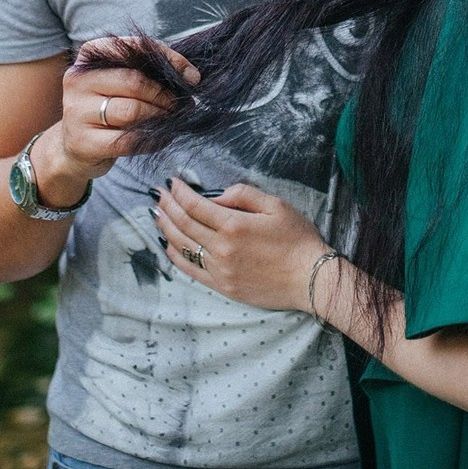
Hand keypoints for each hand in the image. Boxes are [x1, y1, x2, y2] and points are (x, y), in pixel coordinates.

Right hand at [39, 37, 200, 198]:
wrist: (75, 146)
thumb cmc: (107, 105)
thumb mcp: (121, 80)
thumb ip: (150, 70)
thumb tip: (191, 76)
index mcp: (90, 54)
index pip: (135, 48)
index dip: (169, 60)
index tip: (192, 77)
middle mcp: (77, 78)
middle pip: (135, 82)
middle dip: (166, 95)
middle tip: (185, 104)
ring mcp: (76, 111)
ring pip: (132, 111)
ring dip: (161, 116)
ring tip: (174, 119)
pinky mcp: (82, 142)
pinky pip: (128, 140)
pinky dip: (153, 140)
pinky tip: (163, 138)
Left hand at [151, 179, 330, 312]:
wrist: (310, 279)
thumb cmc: (297, 240)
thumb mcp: (276, 205)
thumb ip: (244, 195)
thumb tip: (218, 196)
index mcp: (234, 225)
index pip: (195, 205)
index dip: (179, 192)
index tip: (171, 182)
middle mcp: (221, 248)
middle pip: (183, 224)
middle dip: (167, 206)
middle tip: (157, 194)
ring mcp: (220, 270)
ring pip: (182, 246)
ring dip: (166, 228)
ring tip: (157, 214)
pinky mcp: (222, 286)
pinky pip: (190, 270)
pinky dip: (175, 255)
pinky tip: (168, 244)